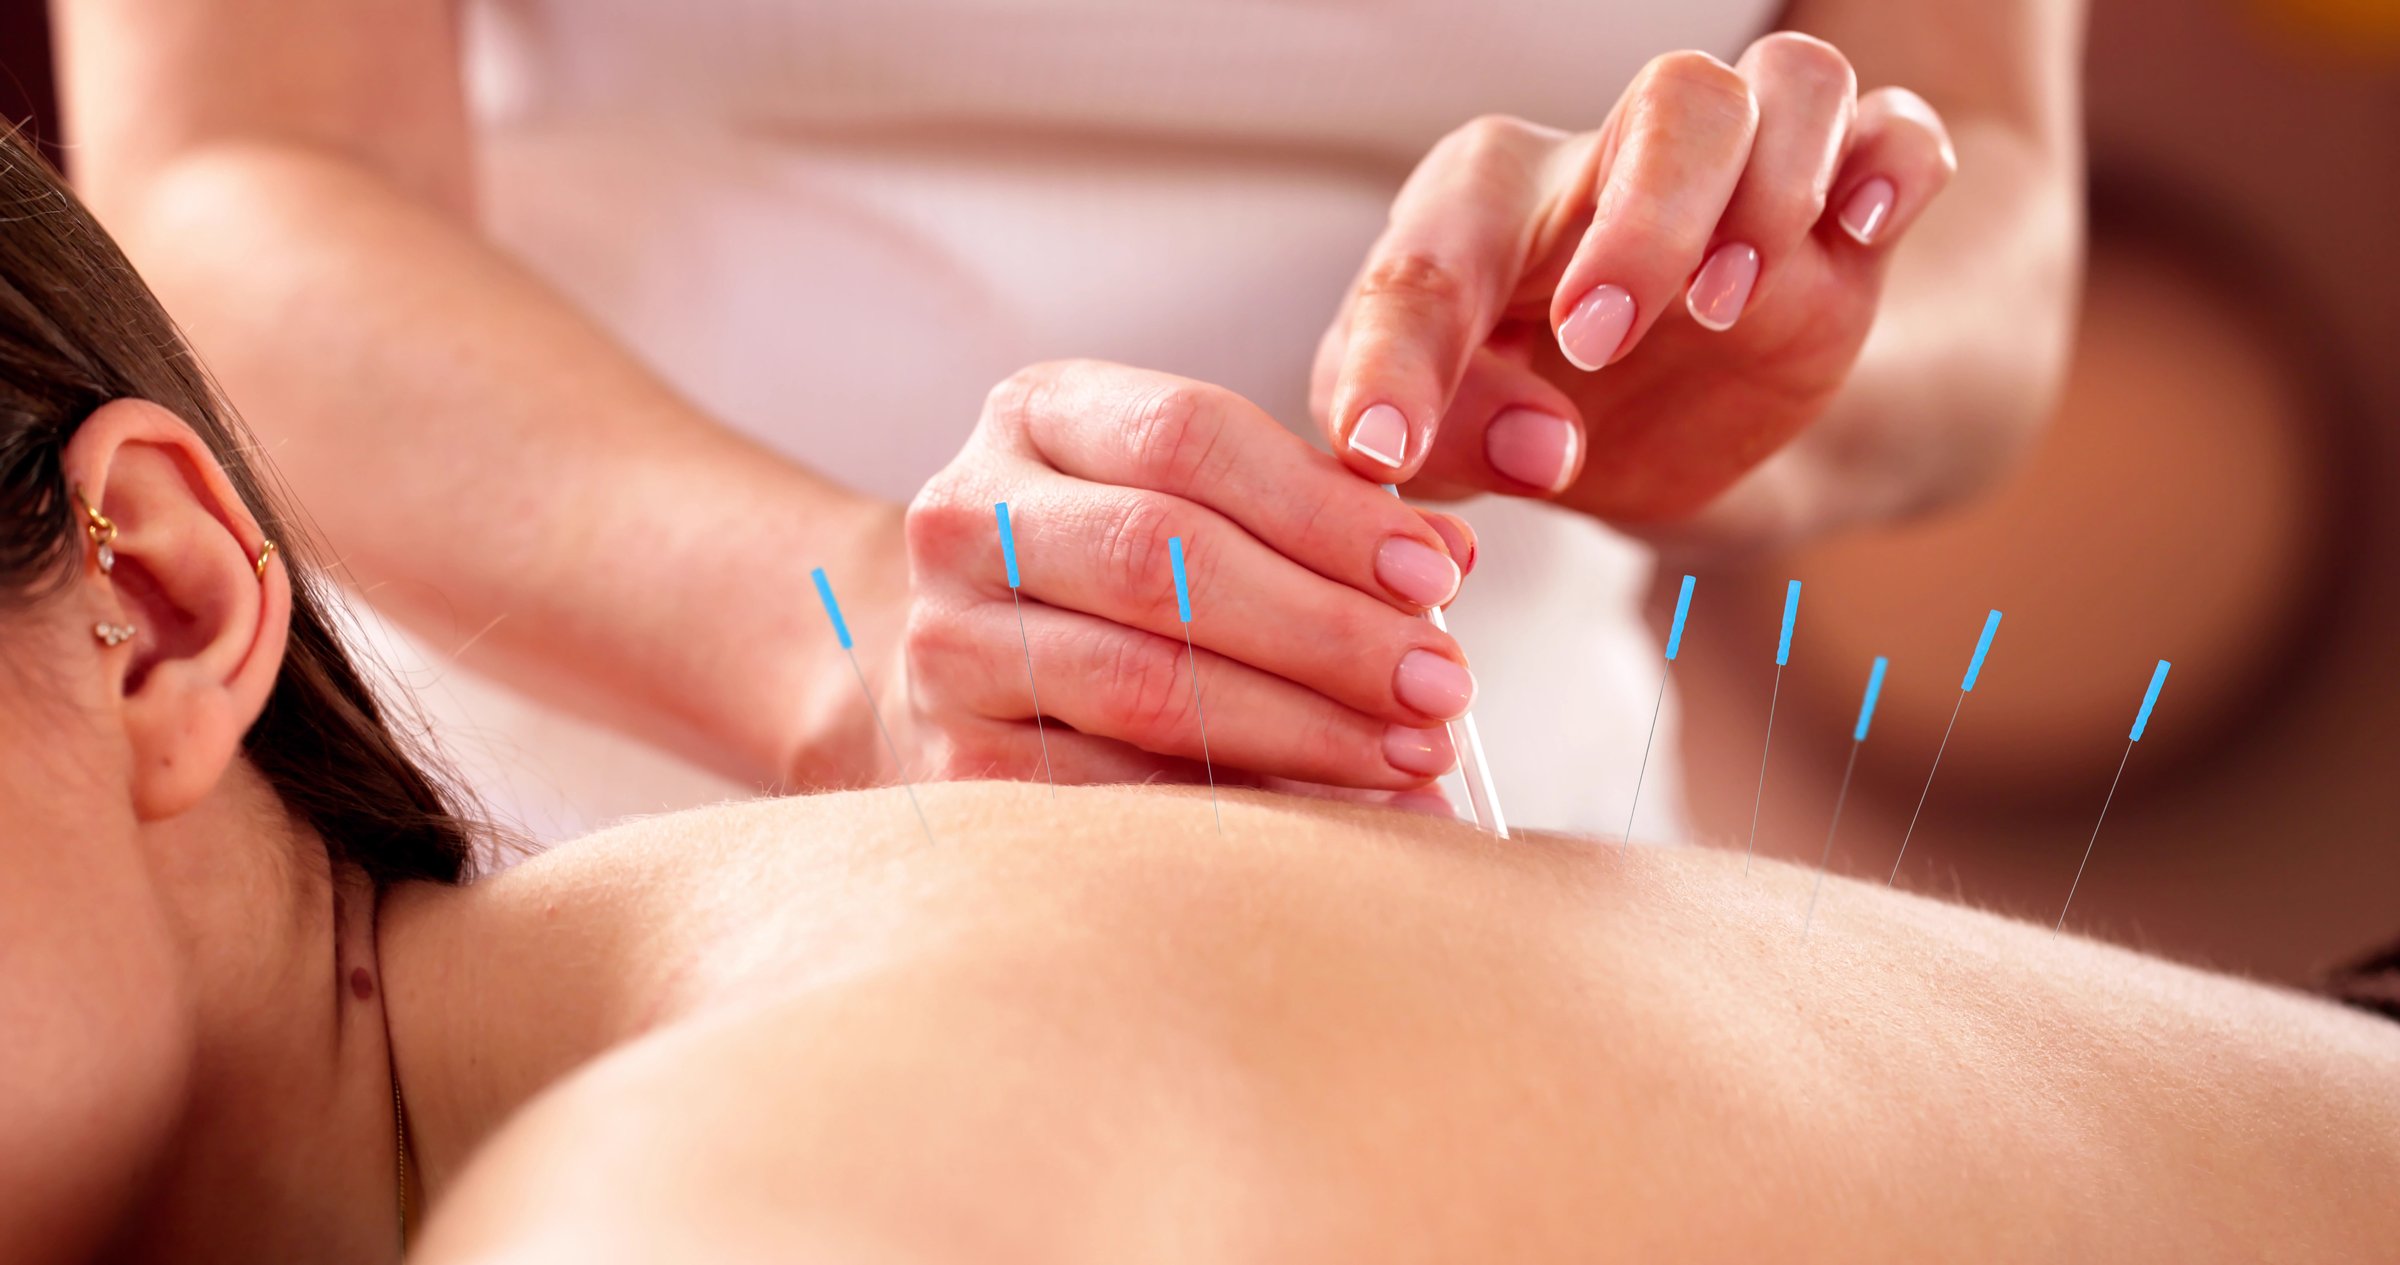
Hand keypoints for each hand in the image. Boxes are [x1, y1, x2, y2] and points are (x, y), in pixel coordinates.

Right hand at [899, 360, 1478, 792]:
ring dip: (1301, 727)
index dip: (1322, 508)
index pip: (1188, 437)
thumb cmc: (1119, 571)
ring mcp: (947, 644)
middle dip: (1326, 629)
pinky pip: (1114, 794)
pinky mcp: (955, 765)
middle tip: (1444, 684)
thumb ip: (1319, 514)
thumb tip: (1448, 563)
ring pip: (1141, 683)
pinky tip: (1339, 827)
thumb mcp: (1205, 498)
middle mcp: (969, 516)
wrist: (961, 666)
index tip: (1438, 577)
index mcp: (1039, 414)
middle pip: (1161, 556)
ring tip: (1412, 756)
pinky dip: (1242, 810)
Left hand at [1312, 34, 1956, 523]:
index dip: (1399, 358)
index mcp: (1486, 212)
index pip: (1435, 255)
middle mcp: (1617, 165)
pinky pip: (1900, 134)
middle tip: (1595, 343)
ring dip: (1776, 185)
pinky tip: (1860, 234)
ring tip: (1722, 307)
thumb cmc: (1511, 408)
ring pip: (1791, 86)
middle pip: (1673, 99)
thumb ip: (1454, 442)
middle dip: (1648, 220)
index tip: (1380, 451)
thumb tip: (1547, 443)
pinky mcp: (1837, 230)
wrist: (1640, 440)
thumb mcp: (1451, 449)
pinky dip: (1893, 166)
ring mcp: (1744, 185)